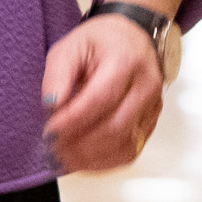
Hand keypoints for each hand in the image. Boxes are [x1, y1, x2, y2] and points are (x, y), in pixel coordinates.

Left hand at [40, 13, 164, 174]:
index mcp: (125, 61)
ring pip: (125, 144)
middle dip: (80, 143)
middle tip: (51, 148)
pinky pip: (131, 151)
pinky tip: (82, 160)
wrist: (132, 39)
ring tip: (62, 157)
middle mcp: (146, 86)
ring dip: (90, 157)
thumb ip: (58, 74)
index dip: (73, 120)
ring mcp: (152, 107)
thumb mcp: (70, 46)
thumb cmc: (100, 42)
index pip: (100, 99)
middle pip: (115, 126)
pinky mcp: (150, 123)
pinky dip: (105, 162)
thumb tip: (51, 105)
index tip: (49, 131)